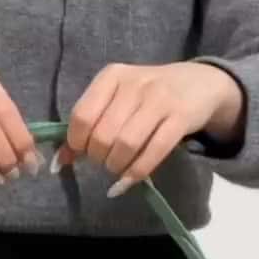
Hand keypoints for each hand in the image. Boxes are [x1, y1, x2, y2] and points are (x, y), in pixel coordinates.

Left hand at [53, 62, 245, 195]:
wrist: (199, 84)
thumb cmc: (148, 96)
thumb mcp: (116, 101)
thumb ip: (88, 126)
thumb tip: (58, 162)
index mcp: (112, 76)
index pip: (82, 117)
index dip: (77, 143)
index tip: (83, 153)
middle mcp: (134, 84)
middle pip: (102, 135)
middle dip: (98, 158)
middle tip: (104, 161)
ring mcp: (159, 99)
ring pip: (126, 145)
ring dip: (116, 166)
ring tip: (117, 168)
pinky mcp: (181, 118)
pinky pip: (153, 153)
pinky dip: (136, 173)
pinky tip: (126, 182)